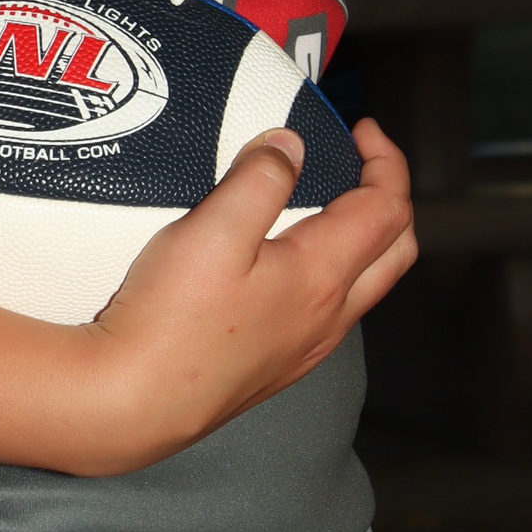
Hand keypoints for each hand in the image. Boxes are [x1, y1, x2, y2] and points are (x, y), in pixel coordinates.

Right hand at [77, 119, 415, 473]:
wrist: (135, 401)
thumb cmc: (170, 320)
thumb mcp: (212, 229)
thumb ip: (260, 179)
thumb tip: (291, 146)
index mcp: (322, 277)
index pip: (388, 210)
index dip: (386, 161)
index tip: (362, 130)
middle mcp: (328, 318)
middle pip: (396, 251)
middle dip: (391, 198)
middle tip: (362, 163)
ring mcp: (307, 348)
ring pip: (368, 285)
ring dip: (367, 238)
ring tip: (329, 203)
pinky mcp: (280, 367)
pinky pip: (334, 312)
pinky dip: (336, 271)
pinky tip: (291, 262)